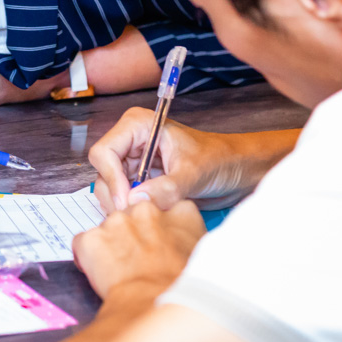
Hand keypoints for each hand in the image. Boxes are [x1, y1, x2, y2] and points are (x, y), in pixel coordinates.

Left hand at [71, 200, 204, 299]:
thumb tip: (185, 240)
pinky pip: (85, 244)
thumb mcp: (202, 257)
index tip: (159, 242)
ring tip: (123, 272)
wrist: (153, 306)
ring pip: (109, 229)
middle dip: (133, 234)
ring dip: (112, 246)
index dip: (161, 227)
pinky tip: (103, 274)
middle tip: (139, 260)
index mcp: (178, 212)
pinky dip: (89, 257)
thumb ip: (192, 237)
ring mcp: (115, 221)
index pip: (168, 208)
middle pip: (134, 216)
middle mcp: (145, 209)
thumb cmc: (180, 289)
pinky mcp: (91, 237)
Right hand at [88, 107, 255, 213]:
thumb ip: (166, 188)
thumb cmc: (220, 160)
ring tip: (147, 216)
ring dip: (124, 205)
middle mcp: (130, 141)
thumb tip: (136, 201)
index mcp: (137, 126)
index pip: (104, 152)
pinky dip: (132, 209)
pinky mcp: (140, 180)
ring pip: (109, 188)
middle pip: (103, 172)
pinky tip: (149, 215)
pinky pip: (124, 197)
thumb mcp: (194, 174)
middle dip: (116, 195)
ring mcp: (134, 162)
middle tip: (136, 216)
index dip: (112, 179)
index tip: (127, 203)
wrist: (238, 170)